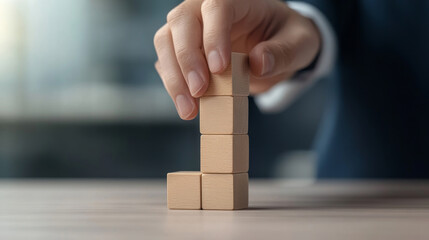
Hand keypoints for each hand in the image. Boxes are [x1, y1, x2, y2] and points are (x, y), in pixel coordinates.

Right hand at [154, 0, 320, 119]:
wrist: (273, 46)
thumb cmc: (286, 38)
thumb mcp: (300, 44)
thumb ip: (283, 53)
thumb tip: (258, 63)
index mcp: (237, 0)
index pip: (216, 7)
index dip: (213, 36)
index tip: (218, 69)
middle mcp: (206, 9)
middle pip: (182, 22)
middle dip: (186, 59)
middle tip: (199, 92)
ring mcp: (191, 28)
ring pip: (166, 41)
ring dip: (173, 77)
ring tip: (189, 109)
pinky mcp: (183, 49)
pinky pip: (167, 62)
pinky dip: (174, 84)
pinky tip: (187, 105)